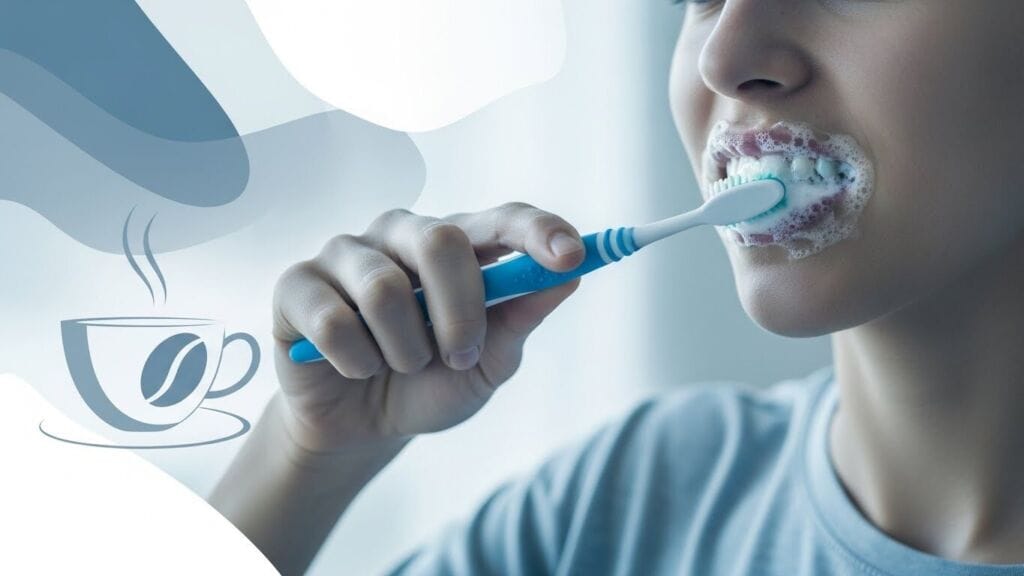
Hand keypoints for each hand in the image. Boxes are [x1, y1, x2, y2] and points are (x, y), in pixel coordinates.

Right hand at [271, 202, 584, 452]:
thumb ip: (520, 319)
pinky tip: (355, 366)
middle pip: (439, 241)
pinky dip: (356, 361)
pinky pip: (333, 320)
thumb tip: (568, 277)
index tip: (573, 255)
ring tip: (400, 367)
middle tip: (458, 357)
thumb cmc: (430, 383)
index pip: (501, 219)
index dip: (537, 230)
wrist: (363, 427)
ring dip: (404, 350)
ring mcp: (346, 254)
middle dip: (459, 313)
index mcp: (455, 246)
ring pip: (384, 289)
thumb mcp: (487, 363)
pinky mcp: (298, 284)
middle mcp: (400, 236)